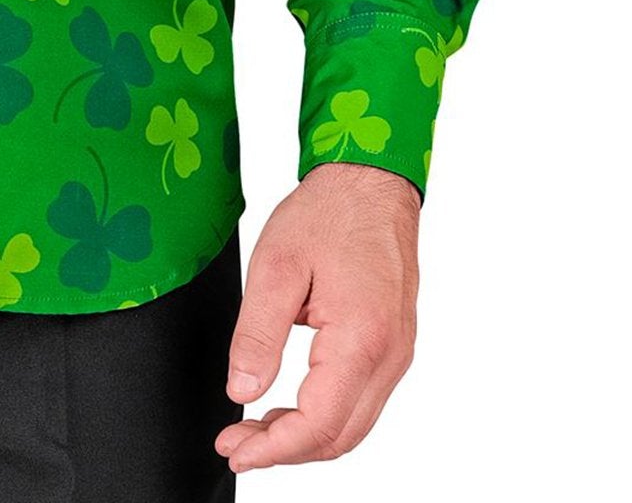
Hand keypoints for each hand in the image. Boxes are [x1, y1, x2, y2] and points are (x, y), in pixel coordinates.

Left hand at [216, 162, 419, 471]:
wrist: (371, 182)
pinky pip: (362, 402)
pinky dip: (325, 416)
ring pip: (353, 425)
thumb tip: (241, 390)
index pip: (319, 423)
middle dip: (285, 450)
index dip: (274, 447)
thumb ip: (257, 333)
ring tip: (255, 429)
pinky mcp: (393, 346)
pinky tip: (290, 406)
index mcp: (362, 338)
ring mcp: (397, 354)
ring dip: (304, 437)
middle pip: (339, 437)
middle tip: (237, 443)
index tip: (235, 448)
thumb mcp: (275, 265)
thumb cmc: (328, 213)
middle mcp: (389, 356)